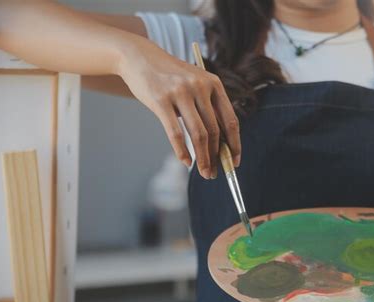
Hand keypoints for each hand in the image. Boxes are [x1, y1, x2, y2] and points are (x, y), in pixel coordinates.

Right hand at [116, 38, 240, 178]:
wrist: (139, 57)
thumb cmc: (170, 76)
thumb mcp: (195, 83)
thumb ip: (208, 106)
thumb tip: (219, 143)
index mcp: (214, 84)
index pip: (231, 120)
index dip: (234, 144)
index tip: (234, 161)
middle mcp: (200, 87)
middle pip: (214, 131)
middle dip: (217, 156)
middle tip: (214, 173)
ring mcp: (180, 93)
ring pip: (198, 134)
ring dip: (203, 158)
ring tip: (203, 172)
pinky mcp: (161, 100)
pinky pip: (175, 133)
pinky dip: (181, 151)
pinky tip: (185, 162)